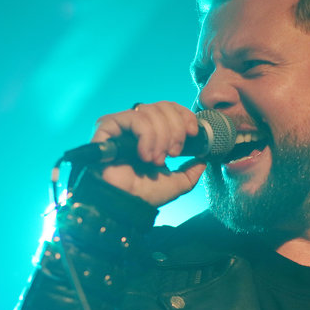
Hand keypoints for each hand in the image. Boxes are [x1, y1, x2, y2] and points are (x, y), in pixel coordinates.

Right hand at [91, 101, 207, 206]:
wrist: (127, 203)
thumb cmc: (145, 194)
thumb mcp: (177, 183)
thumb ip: (191, 172)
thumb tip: (202, 161)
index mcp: (150, 133)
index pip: (169, 108)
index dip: (184, 115)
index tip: (193, 133)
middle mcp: (135, 125)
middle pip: (162, 106)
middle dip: (175, 130)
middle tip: (172, 153)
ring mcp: (121, 124)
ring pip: (150, 111)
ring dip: (161, 137)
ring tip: (156, 160)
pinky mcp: (108, 125)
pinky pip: (135, 118)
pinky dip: (147, 136)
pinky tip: (145, 155)